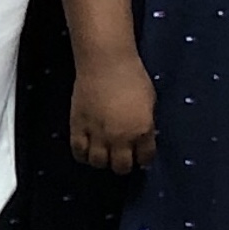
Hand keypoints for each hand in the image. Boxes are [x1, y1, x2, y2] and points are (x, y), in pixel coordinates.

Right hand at [66, 58, 157, 175]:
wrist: (104, 62)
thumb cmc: (132, 76)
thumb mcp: (150, 101)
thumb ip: (146, 122)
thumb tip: (142, 135)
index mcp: (142, 131)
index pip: (145, 159)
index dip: (144, 158)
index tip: (141, 155)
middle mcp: (120, 138)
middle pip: (121, 167)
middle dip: (123, 164)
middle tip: (122, 156)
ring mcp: (97, 135)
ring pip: (99, 163)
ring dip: (103, 160)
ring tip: (103, 152)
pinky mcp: (78, 128)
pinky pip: (79, 152)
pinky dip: (83, 154)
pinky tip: (87, 149)